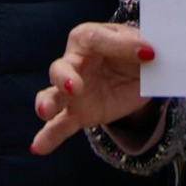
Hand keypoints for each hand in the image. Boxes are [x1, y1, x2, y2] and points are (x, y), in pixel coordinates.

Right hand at [32, 22, 156, 154]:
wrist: (137, 76)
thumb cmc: (132, 51)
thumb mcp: (140, 44)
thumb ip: (138, 46)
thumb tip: (148, 53)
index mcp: (88, 37)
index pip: (96, 39)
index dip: (121, 45)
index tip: (148, 54)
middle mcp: (73, 62)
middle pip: (61, 69)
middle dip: (64, 78)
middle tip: (74, 87)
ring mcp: (71, 91)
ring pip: (52, 96)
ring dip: (47, 103)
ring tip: (46, 111)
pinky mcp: (77, 113)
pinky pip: (59, 125)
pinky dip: (48, 136)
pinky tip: (38, 147)